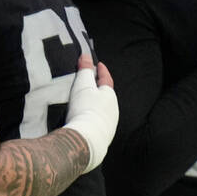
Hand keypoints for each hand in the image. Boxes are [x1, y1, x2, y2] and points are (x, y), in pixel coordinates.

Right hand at [64, 56, 117, 173]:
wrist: (86, 139)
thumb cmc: (85, 108)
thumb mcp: (83, 85)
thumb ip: (85, 70)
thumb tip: (86, 56)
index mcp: (110, 95)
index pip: (106, 78)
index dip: (101, 70)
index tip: (98, 64)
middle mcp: (113, 109)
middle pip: (105, 95)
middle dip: (98, 88)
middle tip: (89, 82)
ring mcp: (109, 124)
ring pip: (102, 109)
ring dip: (95, 104)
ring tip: (84, 101)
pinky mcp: (102, 136)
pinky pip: (97, 121)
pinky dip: (91, 116)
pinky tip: (83, 118)